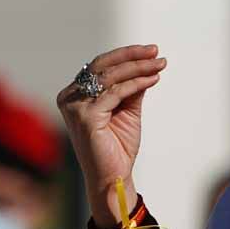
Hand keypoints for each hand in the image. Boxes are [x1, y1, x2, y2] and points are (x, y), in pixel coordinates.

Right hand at [56, 45, 166, 226]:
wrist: (114, 177)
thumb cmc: (118, 147)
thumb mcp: (127, 110)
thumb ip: (131, 88)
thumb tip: (145, 64)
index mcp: (75, 95)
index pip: (100, 66)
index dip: (126, 55)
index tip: (151, 51)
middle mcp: (70, 98)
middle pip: (103, 66)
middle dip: (132, 56)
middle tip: (156, 51)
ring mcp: (75, 107)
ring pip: (110, 77)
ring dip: (138, 68)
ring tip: (159, 64)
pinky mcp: (85, 117)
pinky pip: (116, 92)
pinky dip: (136, 83)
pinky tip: (152, 79)